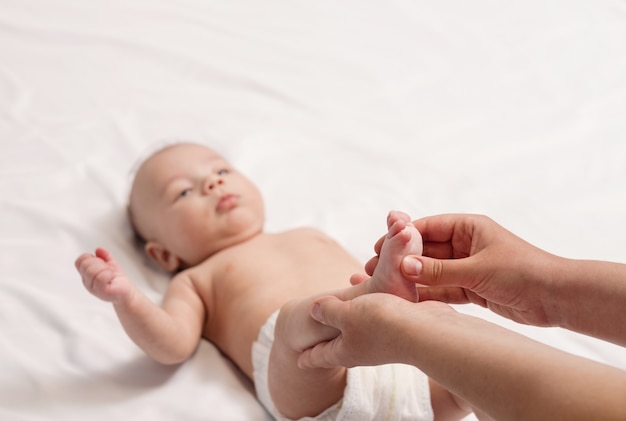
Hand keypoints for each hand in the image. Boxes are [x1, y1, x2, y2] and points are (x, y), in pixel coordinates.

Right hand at [75, 247, 133, 303]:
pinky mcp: (103, 291)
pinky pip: (101, 278)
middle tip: (107, 268)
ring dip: (104, 268)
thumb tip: (99, 249)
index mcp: (86, 274)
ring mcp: (94, 288)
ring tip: (110, 273)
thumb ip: (104, 255)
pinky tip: (112, 277)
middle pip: (85, 264)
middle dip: (99, 262)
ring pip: (92, 271)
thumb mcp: (110, 263)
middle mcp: (87, 282)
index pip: (80, 261)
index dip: (90, 257)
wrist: (126, 291)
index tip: (100, 262)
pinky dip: (108, 274)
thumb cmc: (116, 279)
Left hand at [298, 293, 454, 368]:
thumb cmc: (381, 324)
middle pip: (340, 345)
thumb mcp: (346, 314)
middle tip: (316, 337)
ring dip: (350, 314)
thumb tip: (314, 309)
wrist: (426, 330)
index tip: (298, 362)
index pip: (321, 356)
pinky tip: (371, 287)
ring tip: (342, 303)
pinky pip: (379, 313)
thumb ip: (328, 311)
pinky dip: (371, 302)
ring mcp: (383, 339)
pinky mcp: (401, 327)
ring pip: (360, 327)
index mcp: (345, 351)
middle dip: (328, 339)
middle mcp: (363, 348)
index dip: (308, 357)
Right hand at [365, 214, 558, 326]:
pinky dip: (427, 296)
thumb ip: (439, 270)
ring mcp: (467, 267)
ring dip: (411, 280)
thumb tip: (404, 267)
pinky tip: (406, 302)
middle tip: (373, 270)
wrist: (557, 298)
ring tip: (383, 288)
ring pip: (431, 272)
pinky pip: (443, 290)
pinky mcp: (472, 288)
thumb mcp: (477, 269)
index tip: (378, 246)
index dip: (401, 237)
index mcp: (468, 227)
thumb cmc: (523, 272)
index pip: (427, 227)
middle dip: (400, 261)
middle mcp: (465, 244)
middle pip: (425, 250)